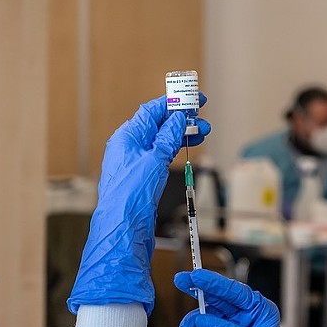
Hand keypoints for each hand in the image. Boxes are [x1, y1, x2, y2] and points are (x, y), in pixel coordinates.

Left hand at [67, 95, 210, 314]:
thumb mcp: (153, 160)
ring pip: (163, 140)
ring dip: (182, 134)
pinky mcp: (144, 177)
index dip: (173, 102)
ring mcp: (137, 162)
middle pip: (158, 124)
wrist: (123, 229)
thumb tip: (176, 118)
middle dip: (181, 118)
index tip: (192, 97)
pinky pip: (162, 154)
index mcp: (126, 137)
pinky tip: (189, 146)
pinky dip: (176, 148)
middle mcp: (130, 147)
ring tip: (203, 131)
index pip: (151, 111)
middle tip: (202, 116)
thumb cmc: (130, 196)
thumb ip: (166, 137)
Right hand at [176, 269, 320, 326]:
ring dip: (194, 318)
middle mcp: (245, 314)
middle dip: (199, 290)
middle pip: (218, 296)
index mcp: (259, 310)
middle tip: (181, 280)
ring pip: (207, 312)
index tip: (197, 275)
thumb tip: (201, 319)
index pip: (235, 291)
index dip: (215, 282)